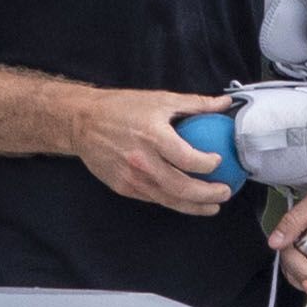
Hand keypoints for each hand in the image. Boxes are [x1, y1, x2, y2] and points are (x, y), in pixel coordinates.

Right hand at [72, 89, 236, 216]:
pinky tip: (184, 200)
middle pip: (182, 187)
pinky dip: (172, 201)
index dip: (209, 164)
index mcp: (153, 136)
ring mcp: (131, 177)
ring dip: (195, 206)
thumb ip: (195, 104)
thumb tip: (224, 103)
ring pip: (169, 199)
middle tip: (224, 192)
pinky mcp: (123, 187)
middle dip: (209, 195)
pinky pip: (153, 198)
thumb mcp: (159, 99)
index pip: (189, 159)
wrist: (82, 122)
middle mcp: (142, 160)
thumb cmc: (121, 108)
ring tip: (211, 206)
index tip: (219, 161)